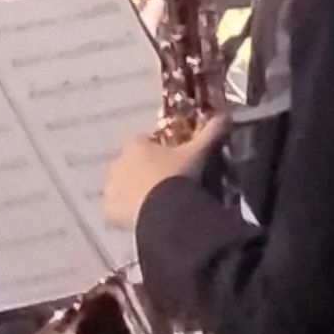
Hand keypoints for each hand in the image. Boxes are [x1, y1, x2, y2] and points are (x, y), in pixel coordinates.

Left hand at [101, 120, 220, 230]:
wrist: (166, 210)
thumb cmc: (179, 175)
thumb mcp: (198, 152)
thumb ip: (211, 132)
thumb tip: (225, 115)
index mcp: (135, 145)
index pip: (147, 144)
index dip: (161, 153)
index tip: (176, 165)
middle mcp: (117, 162)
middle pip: (133, 165)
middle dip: (146, 172)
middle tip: (167, 186)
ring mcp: (110, 186)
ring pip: (123, 186)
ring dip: (135, 192)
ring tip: (157, 204)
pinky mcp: (108, 209)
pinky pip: (116, 209)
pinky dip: (126, 212)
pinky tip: (144, 217)